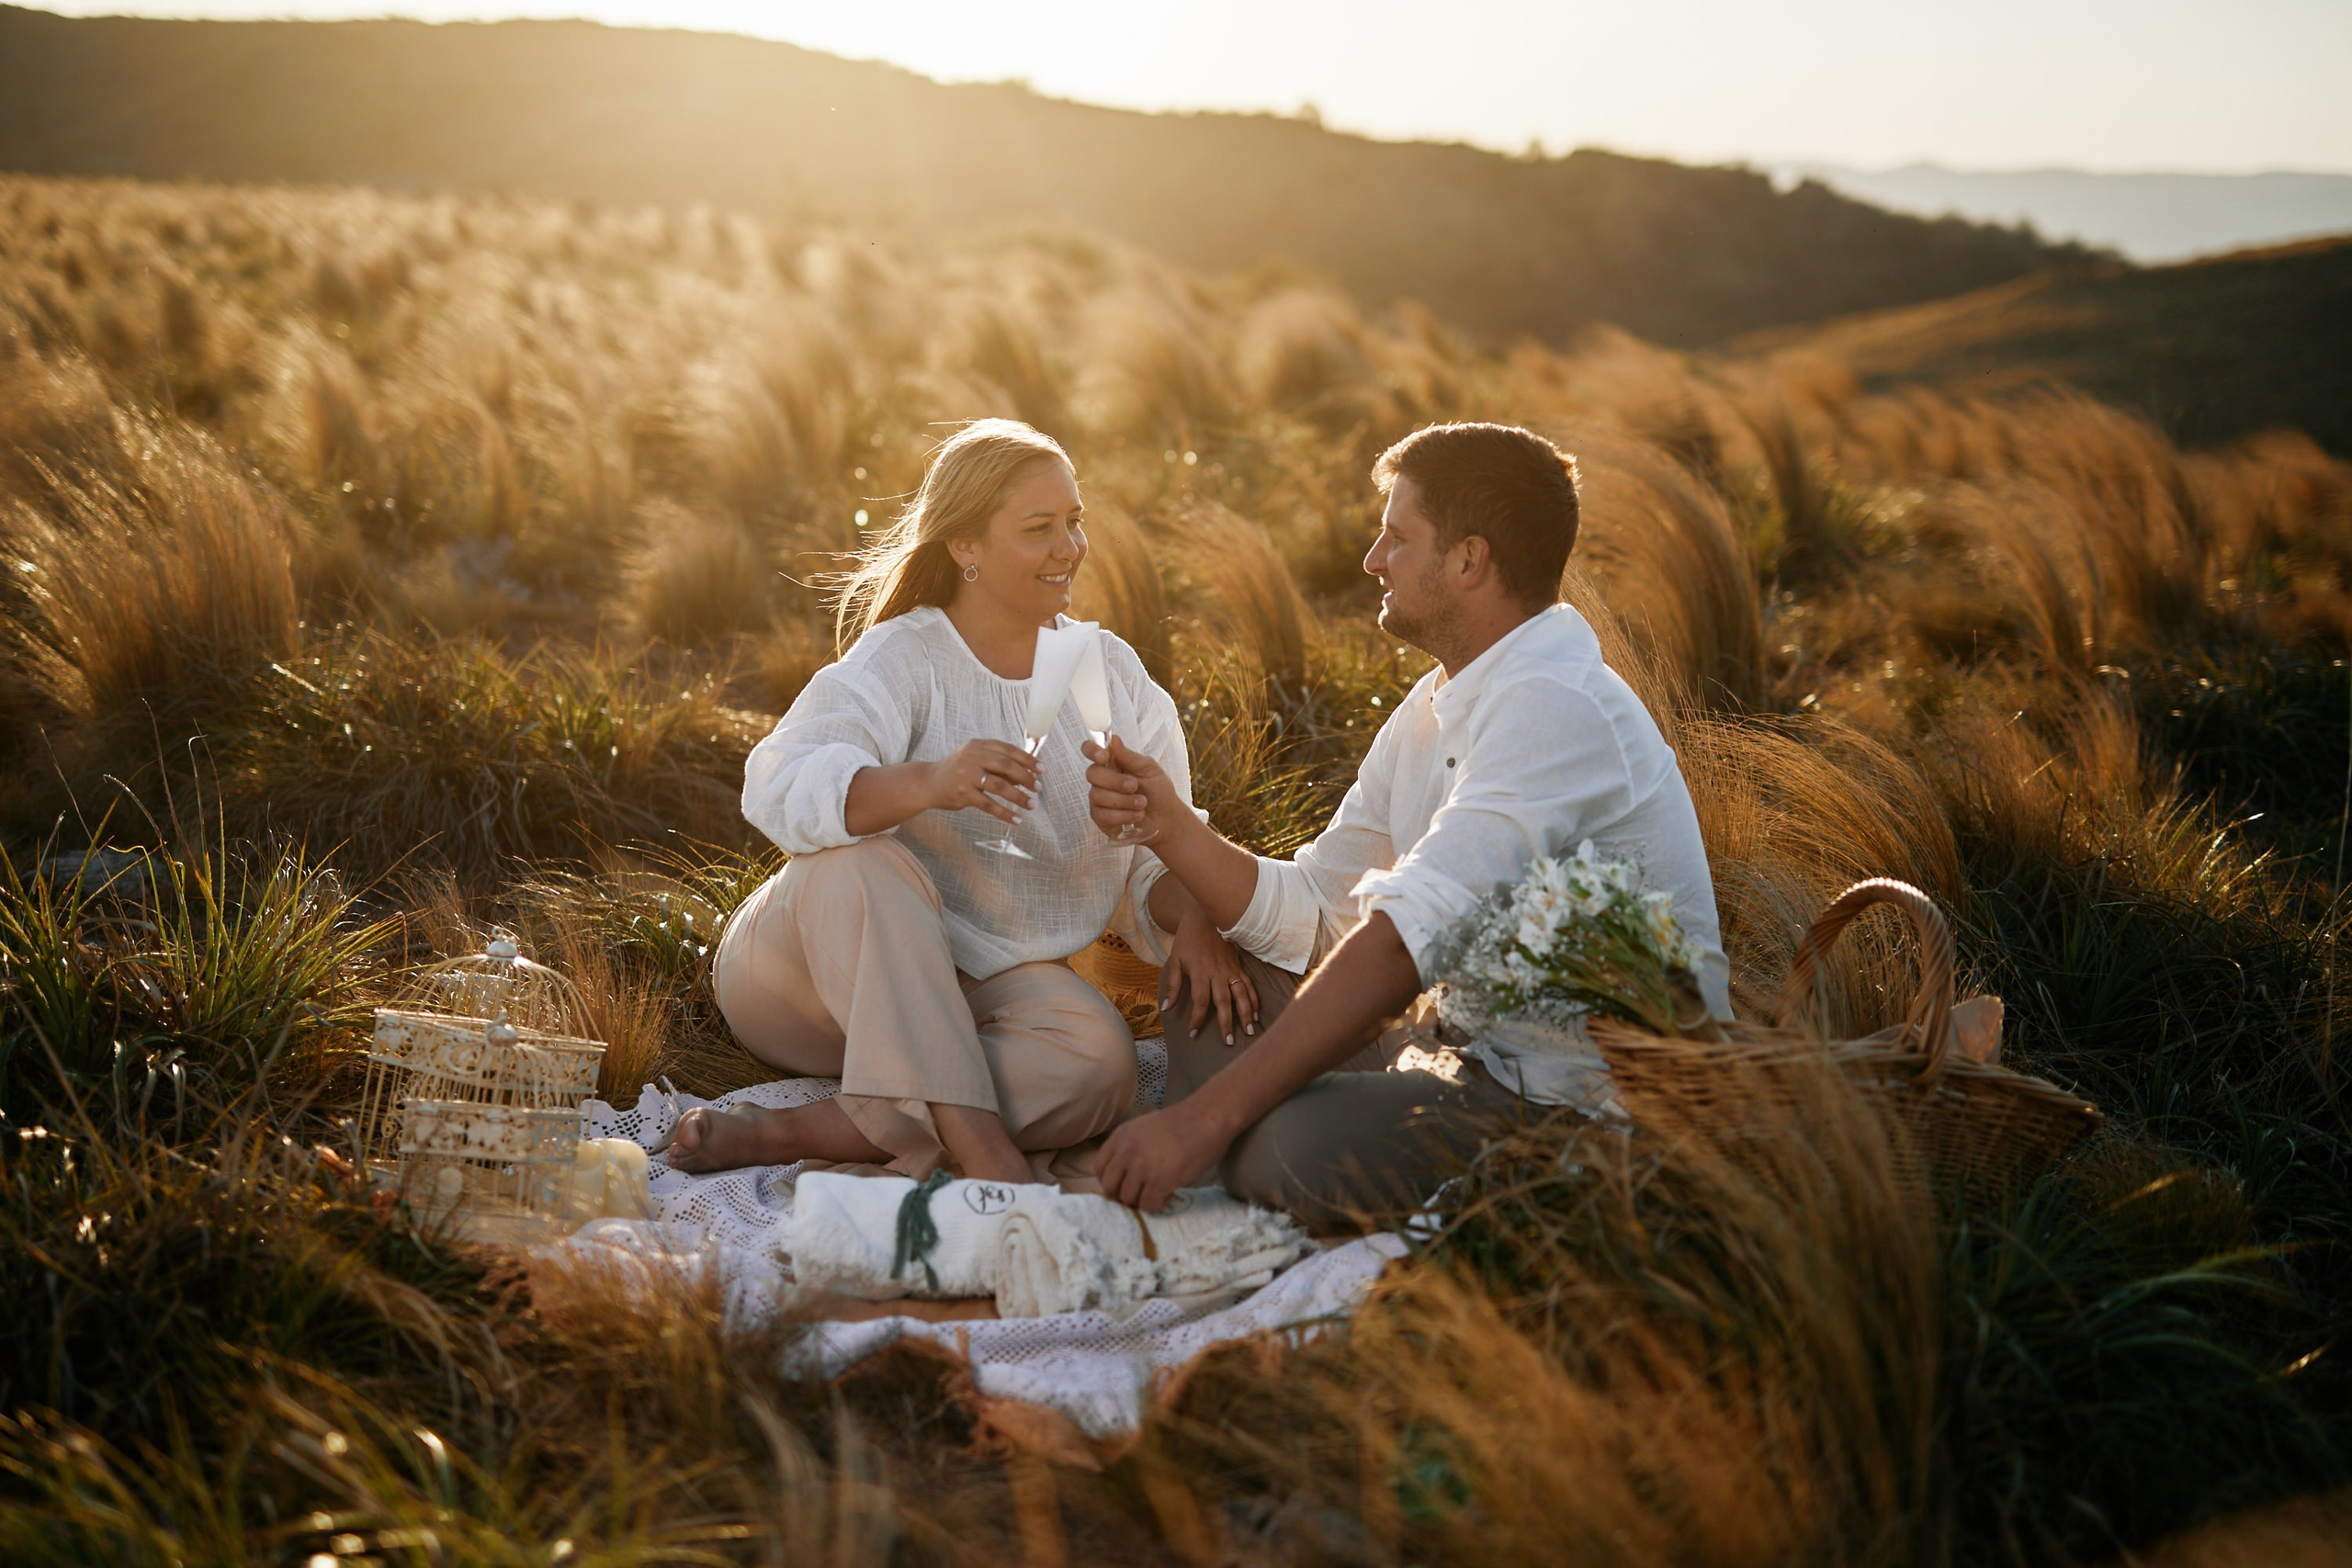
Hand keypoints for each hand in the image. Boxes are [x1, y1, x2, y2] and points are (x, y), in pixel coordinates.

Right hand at [928, 739, 1037, 825]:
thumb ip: (997, 764)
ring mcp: (966, 776)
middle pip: (1006, 765)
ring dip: (1019, 797)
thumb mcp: (974, 759)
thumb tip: (1026, 774)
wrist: (927, 783)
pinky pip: (989, 805)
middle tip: (1038, 787)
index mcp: (977, 746)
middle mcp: (972, 758)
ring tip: (1031, 804)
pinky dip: (1004, 813)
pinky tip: (1016, 819)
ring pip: (1000, 786)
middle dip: (1026, 777)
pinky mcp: (963, 794)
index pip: (1007, 749)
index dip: (1027, 759)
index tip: (1041, 769)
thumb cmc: (956, 770)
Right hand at [1082, 734, 1181, 843]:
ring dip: (1125, 801)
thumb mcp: (1149, 769)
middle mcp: (1102, 780)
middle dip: (1115, 781)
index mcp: (1112, 763)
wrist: (1166, 817)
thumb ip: (1130, 757)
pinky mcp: (1101, 819)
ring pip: (1098, 796)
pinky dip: (1124, 815)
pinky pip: (1103, 816)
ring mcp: (1099, 800)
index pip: (1090, 750)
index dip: (1091, 750)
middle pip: (1092, 773)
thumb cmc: (1158, 790)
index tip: (1103, 757)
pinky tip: (1137, 815)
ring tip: (1142, 803)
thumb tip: (1114, 739)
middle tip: (1135, 786)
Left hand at [1098, 1103, 1231, 1212]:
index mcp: (1120, 1136)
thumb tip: (1124, 1176)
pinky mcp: (1159, 1181)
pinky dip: (1159, 1204)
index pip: (1100, 1168)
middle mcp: (1126, 1151)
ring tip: (1162, 1188)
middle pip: (1111, 1187)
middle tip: (1145, 1189)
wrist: (1208, 1117)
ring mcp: (1141, 1167)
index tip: (1128, 1182)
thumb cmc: (1183, 1123)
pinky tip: (1171, 1192)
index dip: (1113, 1180)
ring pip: (1129, 1198)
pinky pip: (1149, 1205)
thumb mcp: (1145, 1128)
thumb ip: (1131, 1147)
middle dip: (1126, 1192)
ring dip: (1144, 1198)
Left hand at [1162, 907, 1257, 1045]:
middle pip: (1224, 1002)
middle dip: (1226, 1023)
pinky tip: (1256, 1013)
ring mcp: (1230, 970)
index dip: (1196, 1019)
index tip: (1193, 1033)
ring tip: (1250, 1032)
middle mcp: (1217, 973)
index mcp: (1200, 972)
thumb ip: (1173, 985)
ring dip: (1246, 1014)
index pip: (1200, 1001)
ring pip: (1241, 995)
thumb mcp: (1175, 960)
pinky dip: (1254, 999)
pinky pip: (1249, 985)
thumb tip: (1166, 1008)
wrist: (1205, 916)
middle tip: (1228, 1042)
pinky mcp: (1238, 966)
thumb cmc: (1188, 939)